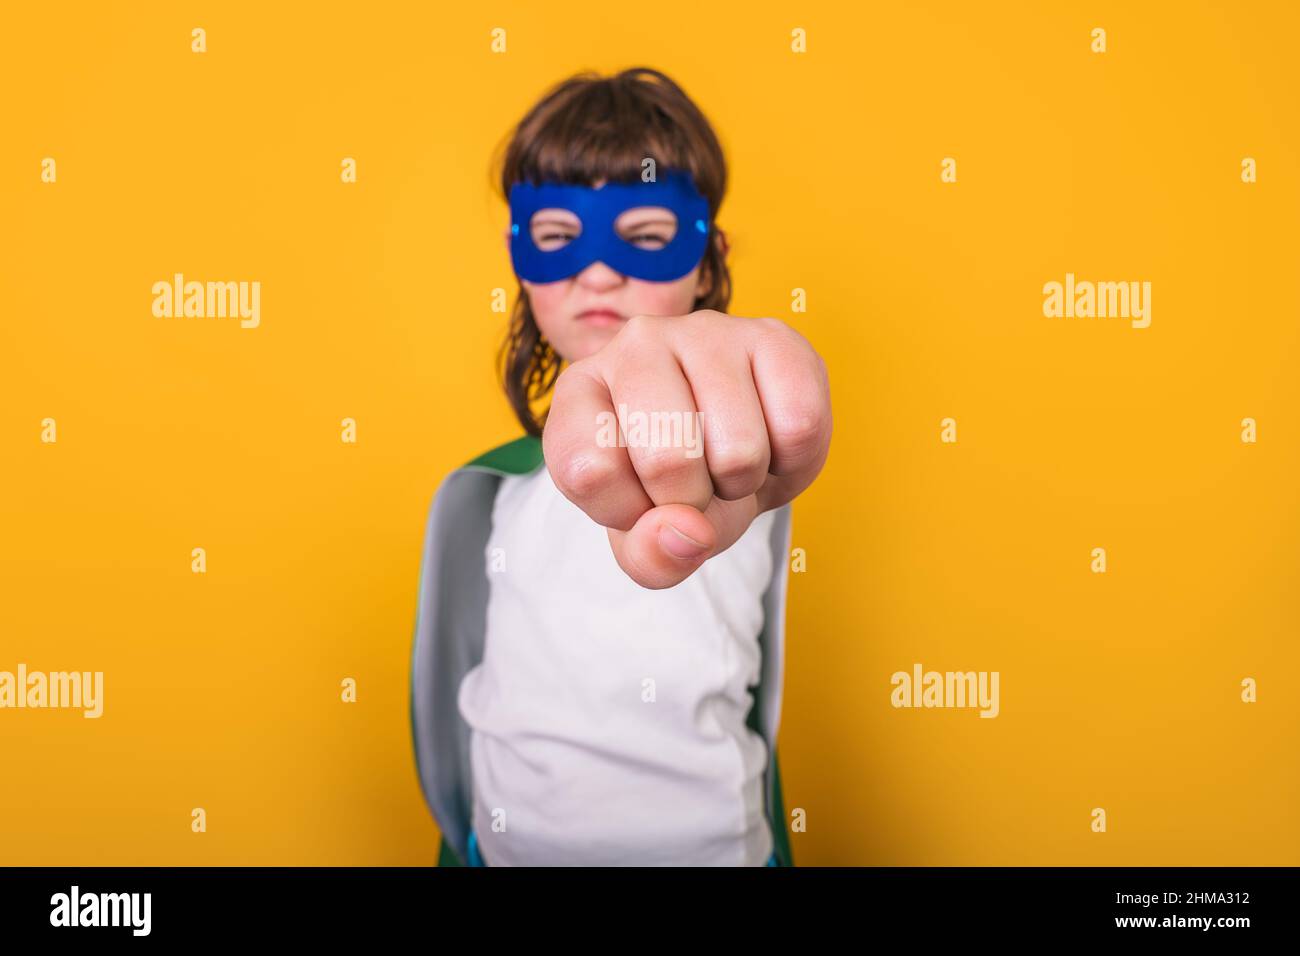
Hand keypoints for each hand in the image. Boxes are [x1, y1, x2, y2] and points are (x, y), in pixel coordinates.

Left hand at [542, 309, 831, 588]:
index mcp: (581, 392)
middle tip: (697, 482)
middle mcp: (635, 346)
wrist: (748, 447)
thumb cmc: (685, 485)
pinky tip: (771, 437)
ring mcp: (706, 332)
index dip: (628, 512)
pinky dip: (792, 459)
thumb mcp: (650, 540)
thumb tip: (686, 530)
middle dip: (695, 501)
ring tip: (732, 459)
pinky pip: (799, 425)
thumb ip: (651, 557)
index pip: (587, 470)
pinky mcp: (774, 335)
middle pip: (668, 460)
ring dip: (745, 481)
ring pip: (739, 449)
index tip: (642, 499)